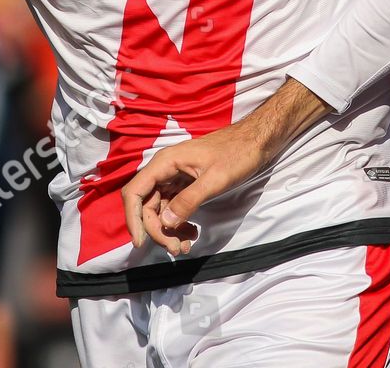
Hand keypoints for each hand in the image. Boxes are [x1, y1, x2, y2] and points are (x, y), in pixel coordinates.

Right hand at [121, 125, 268, 256]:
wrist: (256, 141)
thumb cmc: (237, 154)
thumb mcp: (215, 179)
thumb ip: (189, 200)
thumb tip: (166, 223)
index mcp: (165, 163)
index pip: (134, 193)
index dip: (133, 219)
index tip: (142, 242)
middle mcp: (165, 170)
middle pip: (146, 206)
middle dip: (157, 230)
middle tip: (176, 248)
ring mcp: (174, 177)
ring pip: (159, 209)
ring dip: (168, 230)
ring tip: (186, 245)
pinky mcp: (185, 184)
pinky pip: (173, 207)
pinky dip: (178, 223)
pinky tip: (192, 233)